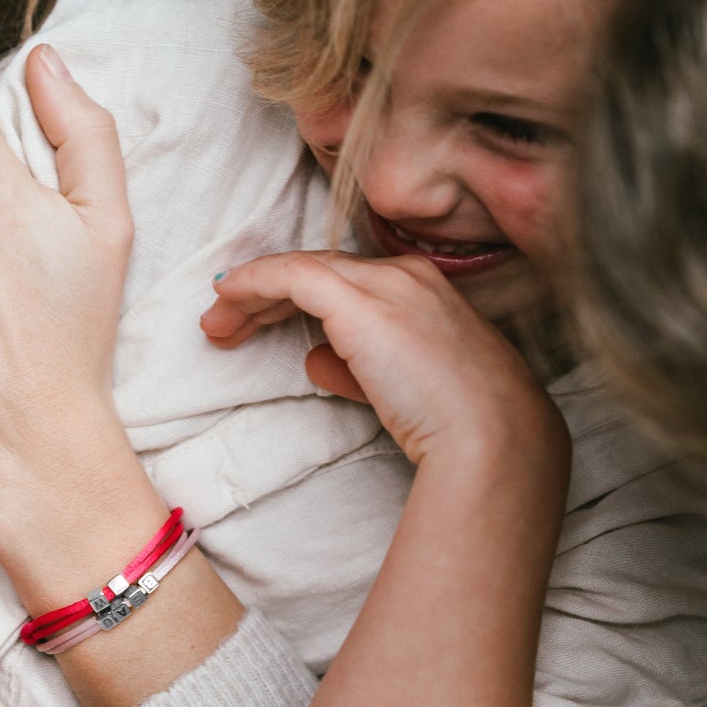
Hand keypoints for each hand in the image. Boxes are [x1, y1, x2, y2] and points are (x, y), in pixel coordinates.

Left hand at [200, 250, 564, 467]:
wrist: (490, 436)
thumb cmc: (460, 426)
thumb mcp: (402, 391)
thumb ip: (357, 370)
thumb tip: (314, 360)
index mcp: (424, 289)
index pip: (345, 281)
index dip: (295, 299)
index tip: (259, 323)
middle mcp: (404, 274)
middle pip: (318, 270)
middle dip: (266, 295)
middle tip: (226, 323)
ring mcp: (384, 283)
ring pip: (300, 269)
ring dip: (252, 295)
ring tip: (217, 325)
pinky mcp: (359, 301)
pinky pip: (290, 276)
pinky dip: (253, 284)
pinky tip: (226, 301)